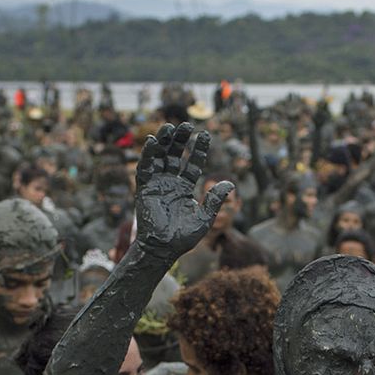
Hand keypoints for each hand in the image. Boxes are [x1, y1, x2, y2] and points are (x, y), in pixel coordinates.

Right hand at [133, 123, 233, 258]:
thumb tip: (230, 183)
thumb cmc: (183, 238)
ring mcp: (157, 185)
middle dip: (180, 140)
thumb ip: (215, 199)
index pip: (192, 164)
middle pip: (175, 156)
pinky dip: (148, 155)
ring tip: (169, 127)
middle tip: (186, 124)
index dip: (198, 150)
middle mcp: (170, 184)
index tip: (205, 134)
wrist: (163, 249)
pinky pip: (145, 168)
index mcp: (184, 189)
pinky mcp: (144, 189)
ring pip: (160, 158)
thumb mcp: (205, 218)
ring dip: (164, 142)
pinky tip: (153, 141)